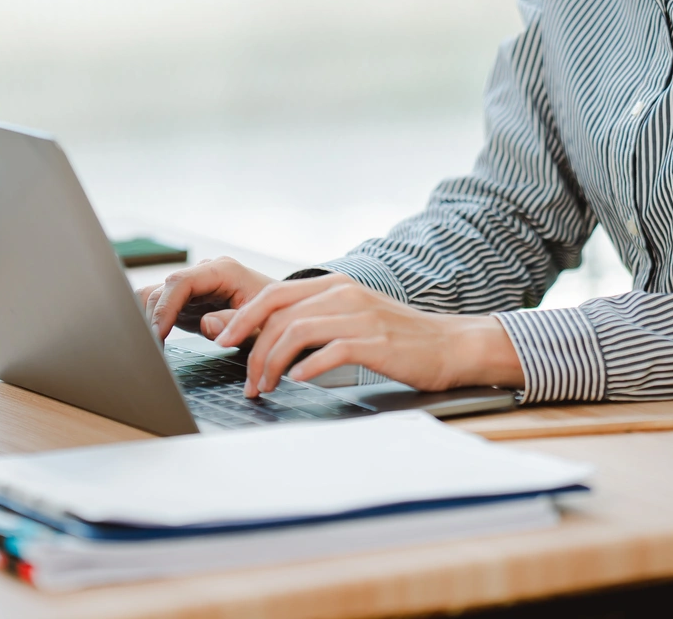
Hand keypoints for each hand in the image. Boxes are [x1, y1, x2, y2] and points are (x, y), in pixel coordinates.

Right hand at [137, 256, 276, 341]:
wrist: (284, 314)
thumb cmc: (277, 317)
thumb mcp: (263, 324)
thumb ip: (236, 323)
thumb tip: (207, 323)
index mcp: (223, 271)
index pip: (181, 282)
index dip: (165, 307)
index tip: (157, 333)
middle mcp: (205, 274)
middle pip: (164, 289)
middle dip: (151, 317)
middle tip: (148, 349)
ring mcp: (195, 285)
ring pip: (157, 295)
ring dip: (146, 318)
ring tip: (145, 347)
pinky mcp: (189, 300)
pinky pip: (161, 304)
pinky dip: (151, 320)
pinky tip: (148, 341)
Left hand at [214, 273, 524, 396]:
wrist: (450, 345)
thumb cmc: (398, 338)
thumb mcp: (352, 318)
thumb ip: (315, 320)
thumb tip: (269, 337)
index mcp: (333, 285)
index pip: (274, 294)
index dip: (242, 317)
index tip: (222, 341)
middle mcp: (343, 293)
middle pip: (278, 313)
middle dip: (251, 348)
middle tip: (246, 380)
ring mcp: (359, 315)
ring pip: (296, 332)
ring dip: (272, 363)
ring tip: (266, 388)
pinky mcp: (374, 342)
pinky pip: (329, 351)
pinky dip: (307, 367)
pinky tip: (298, 381)